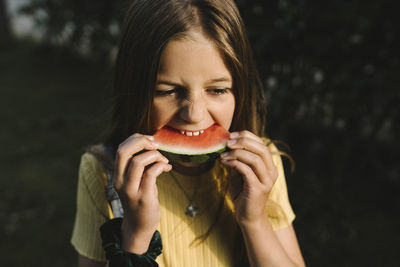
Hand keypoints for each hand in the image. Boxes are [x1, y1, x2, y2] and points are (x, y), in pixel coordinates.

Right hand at [113, 133, 171, 252]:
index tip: (150, 140)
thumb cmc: (141, 199)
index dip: (135, 139)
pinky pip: (151, 173)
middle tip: (156, 144)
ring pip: (138, 161)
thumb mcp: (136, 180)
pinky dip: (161, 166)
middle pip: (124, 151)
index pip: (121, 148)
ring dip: (155, 155)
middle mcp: (120, 182)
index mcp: (117, 175)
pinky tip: (167, 168)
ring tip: (164, 161)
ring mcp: (131, 190)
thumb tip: (151, 144)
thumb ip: (139, 165)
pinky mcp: (143, 197)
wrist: (139, 226)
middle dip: (141, 141)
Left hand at [220, 131, 277, 225]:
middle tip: (228, 142)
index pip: (261, 144)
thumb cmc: (242, 193)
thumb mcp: (240, 173)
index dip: (247, 136)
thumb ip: (238, 160)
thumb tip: (227, 144)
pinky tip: (225, 163)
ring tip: (223, 155)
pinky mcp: (258, 189)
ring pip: (255, 159)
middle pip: (261, 148)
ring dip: (237, 153)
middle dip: (243, 142)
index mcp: (269, 166)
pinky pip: (247, 171)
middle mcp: (271, 172)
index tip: (231, 135)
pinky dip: (235, 163)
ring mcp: (266, 181)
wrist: (247, 217)